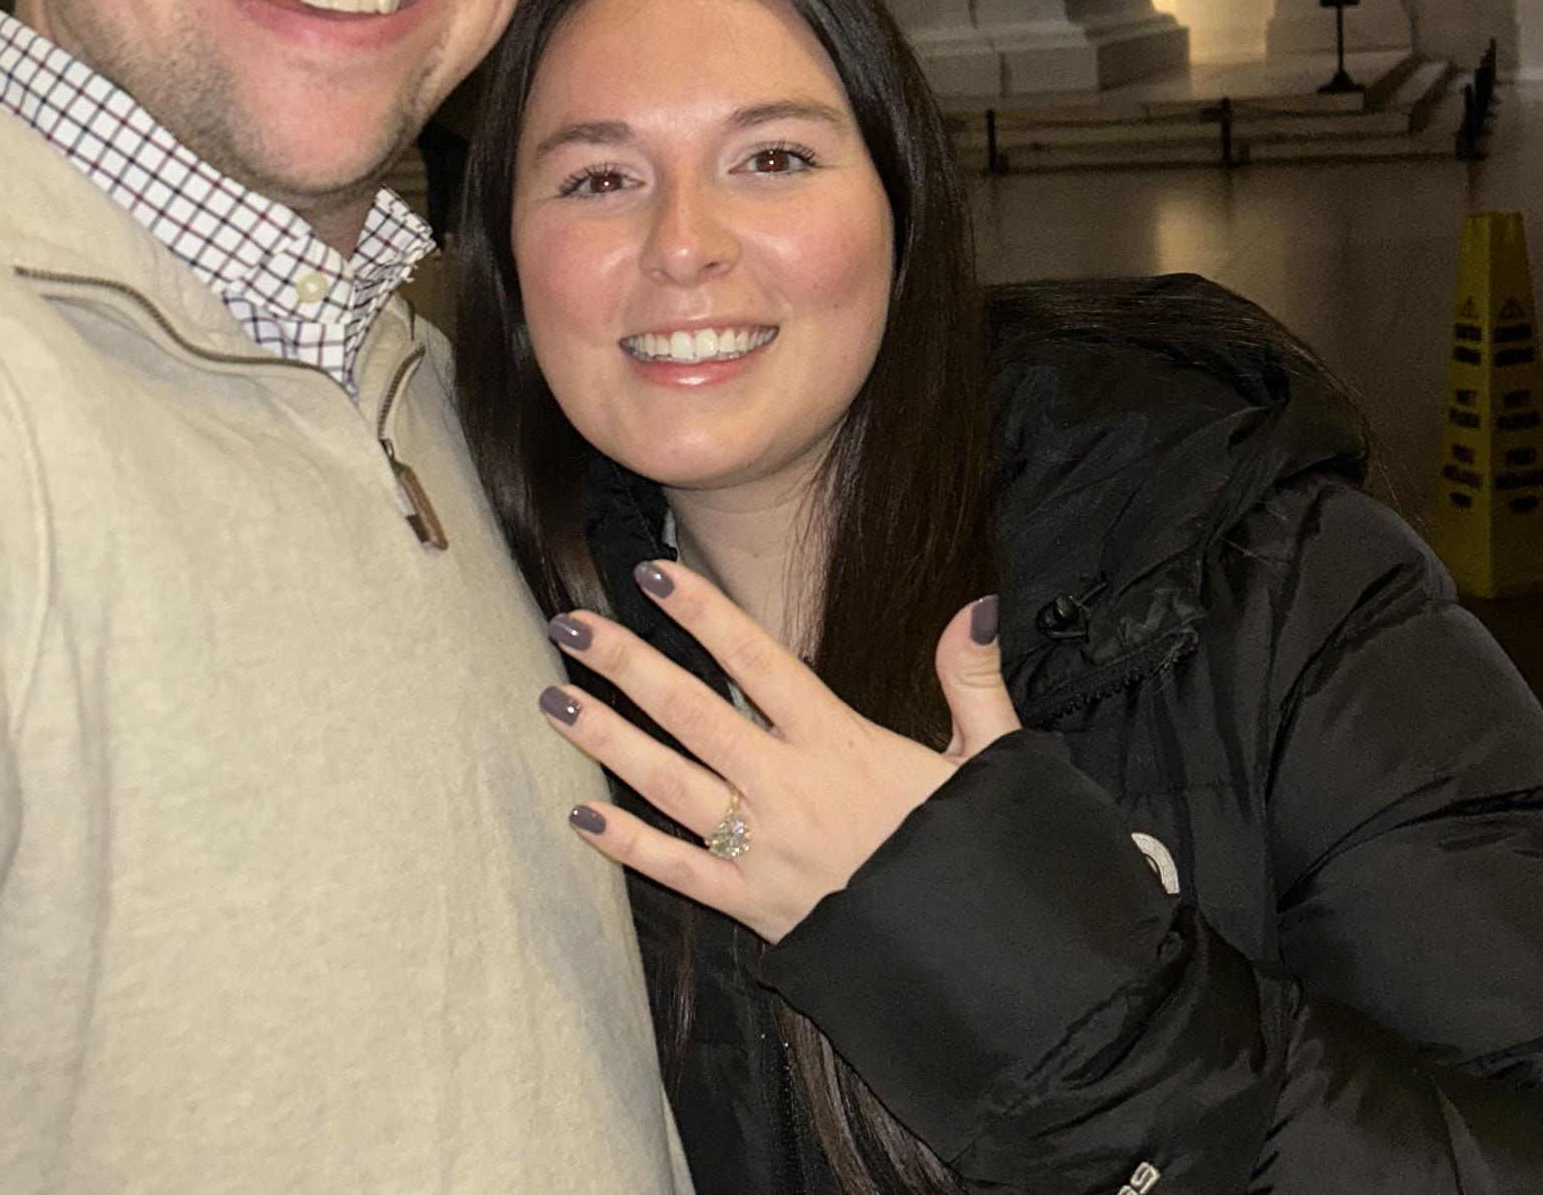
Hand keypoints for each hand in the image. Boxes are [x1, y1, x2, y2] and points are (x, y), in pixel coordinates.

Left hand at [540, 563, 1018, 943]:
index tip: (653, 574)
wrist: (981, 967)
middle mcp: (790, 789)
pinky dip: (626, 844)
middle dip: (626, 664)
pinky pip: (677, 870)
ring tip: (553, 698)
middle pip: (692, 714)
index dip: (705, 614)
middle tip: (570, 624)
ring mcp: (764, 849)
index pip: (759, 662)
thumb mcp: (989, 762)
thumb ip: (971, 680)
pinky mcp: (753, 906)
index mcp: (841, 745)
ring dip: (606, 740)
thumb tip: (976, 608)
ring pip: (668, 783)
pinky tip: (579, 816)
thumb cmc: (977, 857)